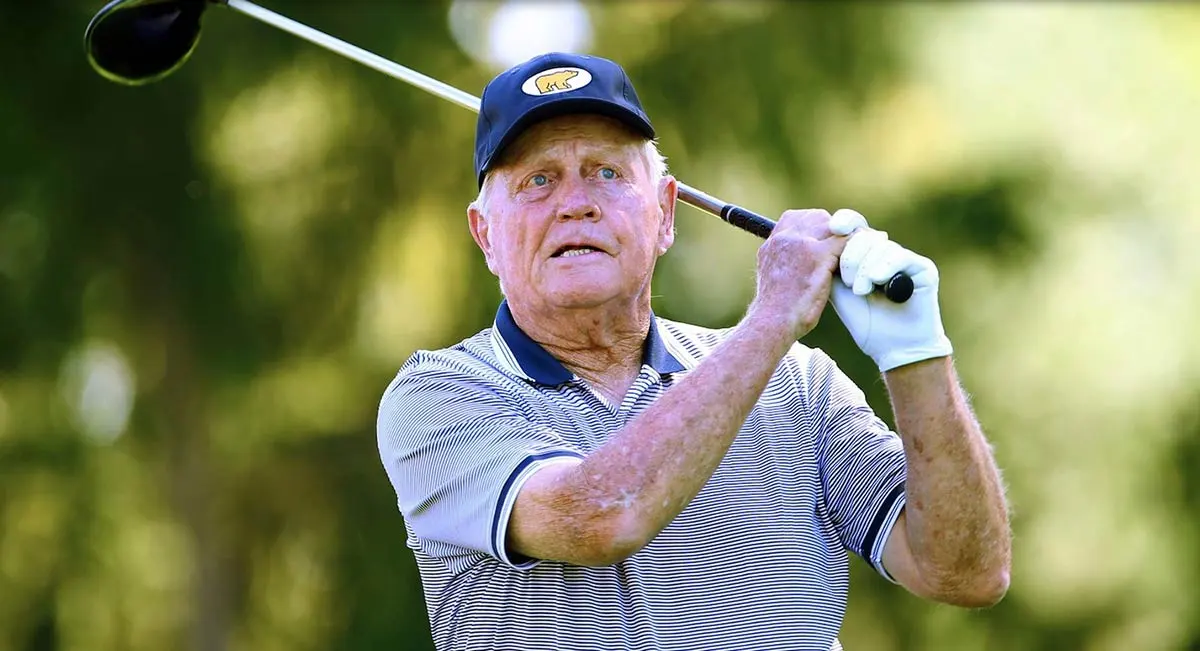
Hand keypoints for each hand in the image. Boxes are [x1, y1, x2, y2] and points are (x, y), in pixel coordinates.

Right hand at [750, 208, 848, 339]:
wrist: (772, 323)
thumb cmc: (777, 312)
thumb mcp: (775, 280)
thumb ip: (787, 263)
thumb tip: (802, 263)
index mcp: (772, 243)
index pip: (798, 218)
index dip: (816, 227)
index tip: (827, 242)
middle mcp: (784, 237)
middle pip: (819, 217)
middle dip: (836, 231)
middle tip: (849, 248)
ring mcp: (800, 243)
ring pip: (836, 226)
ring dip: (849, 239)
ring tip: (860, 254)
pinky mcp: (817, 255)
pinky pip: (847, 240)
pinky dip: (859, 248)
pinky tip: (864, 261)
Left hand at [828, 210, 952, 371]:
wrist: (893, 348)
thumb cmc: (866, 322)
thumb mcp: (838, 291)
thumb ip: (830, 266)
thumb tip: (814, 239)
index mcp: (866, 254)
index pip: (854, 226)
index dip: (844, 223)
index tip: (833, 227)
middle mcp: (886, 252)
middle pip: (865, 234)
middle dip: (851, 256)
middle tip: (847, 282)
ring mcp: (905, 259)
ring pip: (880, 245)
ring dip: (865, 268)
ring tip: (860, 291)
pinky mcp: (923, 268)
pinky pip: (899, 256)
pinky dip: (884, 268)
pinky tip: (875, 282)